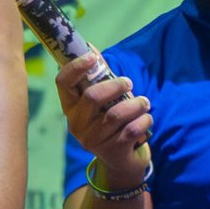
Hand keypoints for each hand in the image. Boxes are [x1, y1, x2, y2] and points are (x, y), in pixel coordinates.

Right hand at [56, 53, 152, 181]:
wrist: (121, 161)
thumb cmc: (110, 123)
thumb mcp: (101, 102)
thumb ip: (97, 77)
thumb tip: (90, 46)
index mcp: (70, 107)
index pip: (62, 83)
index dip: (76, 67)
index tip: (92, 57)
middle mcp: (77, 124)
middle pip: (92, 97)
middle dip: (116, 85)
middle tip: (129, 82)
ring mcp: (93, 140)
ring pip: (116, 114)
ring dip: (136, 104)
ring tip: (145, 102)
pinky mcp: (112, 151)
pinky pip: (131, 130)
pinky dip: (144, 121)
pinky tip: (146, 118)